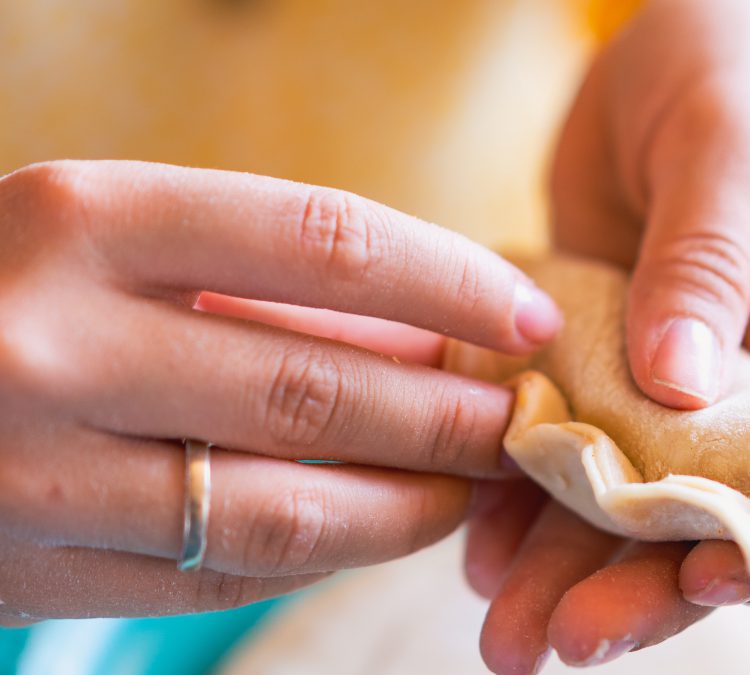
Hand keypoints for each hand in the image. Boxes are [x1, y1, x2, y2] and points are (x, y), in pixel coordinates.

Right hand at [0, 159, 561, 624]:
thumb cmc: (14, 292)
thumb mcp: (114, 240)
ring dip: (410, 501)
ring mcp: (38, 475)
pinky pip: (226, 572)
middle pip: (322, 388)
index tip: (528, 315)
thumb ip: (262, 283)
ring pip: (288, 507)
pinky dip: (330, 549)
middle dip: (452, 413)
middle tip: (525, 419)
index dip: (450, 281)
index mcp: (82, 220)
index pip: (324, 241)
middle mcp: (54, 344)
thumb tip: (430, 332)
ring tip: (474, 483)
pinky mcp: (37, 573)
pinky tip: (386, 525)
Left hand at [470, 0, 749, 669]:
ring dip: (570, 566)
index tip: (701, 584)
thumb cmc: (746, 66)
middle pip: (715, 510)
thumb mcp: (734, 144)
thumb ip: (709, 260)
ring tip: (506, 628)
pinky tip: (480, 544)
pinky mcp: (600, 353)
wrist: (694, 32)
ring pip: (631, 496)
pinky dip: (524, 496)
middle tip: (565, 640)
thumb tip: (679, 383)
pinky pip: (566, 440)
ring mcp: (674, 375)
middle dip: (644, 584)